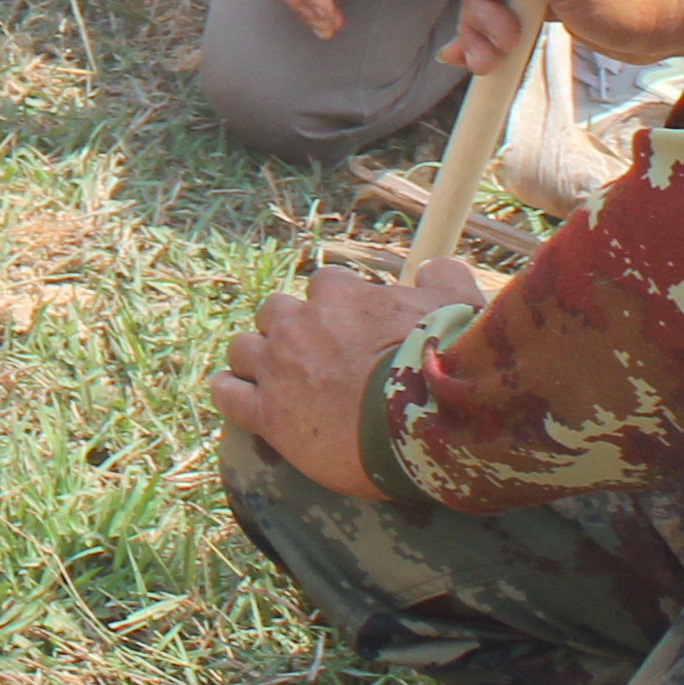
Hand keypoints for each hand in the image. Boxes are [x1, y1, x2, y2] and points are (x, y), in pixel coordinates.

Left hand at [209, 253, 485, 499]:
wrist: (424, 418)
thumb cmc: (443, 360)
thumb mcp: (456, 305)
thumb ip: (444, 277)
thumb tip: (435, 266)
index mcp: (339, 295)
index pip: (324, 286)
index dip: (336, 308)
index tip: (351, 330)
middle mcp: (300, 324)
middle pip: (275, 313)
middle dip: (289, 330)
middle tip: (313, 358)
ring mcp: (278, 367)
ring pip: (244, 348)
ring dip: (255, 358)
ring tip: (274, 378)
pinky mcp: (267, 413)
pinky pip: (228, 394)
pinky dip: (229, 392)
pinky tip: (237, 397)